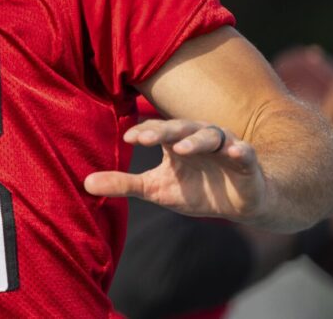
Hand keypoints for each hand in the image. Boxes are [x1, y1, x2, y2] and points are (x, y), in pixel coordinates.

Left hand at [85, 118, 270, 223]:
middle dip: (163, 131)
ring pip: (211, 136)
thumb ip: (124, 184)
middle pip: (180, 128)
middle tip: (145, 137)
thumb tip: (85, 184)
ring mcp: (224, 148)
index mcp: (176, 141)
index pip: (158, 130)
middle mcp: (199, 138)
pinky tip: (236, 151)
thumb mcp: (157, 189)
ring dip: (196, 141)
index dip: (145, 132)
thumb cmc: (197, 190)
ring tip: (182, 148)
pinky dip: (241, 151)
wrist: (241, 203)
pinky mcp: (247, 163)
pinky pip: (245, 153)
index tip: (128, 138)